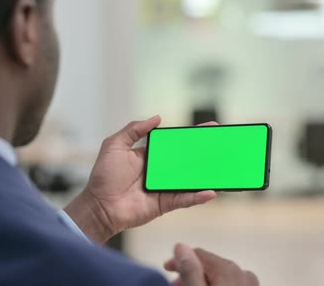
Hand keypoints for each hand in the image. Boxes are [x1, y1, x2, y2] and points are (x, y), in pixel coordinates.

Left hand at [64, 116, 216, 242]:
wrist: (100, 205)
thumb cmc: (104, 176)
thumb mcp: (115, 145)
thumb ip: (134, 129)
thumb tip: (157, 117)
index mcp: (149, 155)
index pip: (174, 143)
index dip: (190, 136)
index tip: (208, 129)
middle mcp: (159, 170)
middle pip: (187, 160)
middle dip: (205, 153)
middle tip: (223, 146)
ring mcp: (164, 187)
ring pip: (190, 179)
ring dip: (206, 175)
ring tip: (223, 168)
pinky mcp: (165, 203)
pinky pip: (185, 199)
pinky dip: (198, 196)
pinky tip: (211, 191)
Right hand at [164, 243, 258, 285]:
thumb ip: (189, 270)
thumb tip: (180, 246)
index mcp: (228, 268)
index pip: (197, 253)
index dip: (178, 260)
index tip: (167, 269)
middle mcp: (242, 272)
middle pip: (209, 265)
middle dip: (190, 272)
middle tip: (176, 284)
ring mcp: (250, 284)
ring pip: (220, 276)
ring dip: (203, 280)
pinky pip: (231, 284)